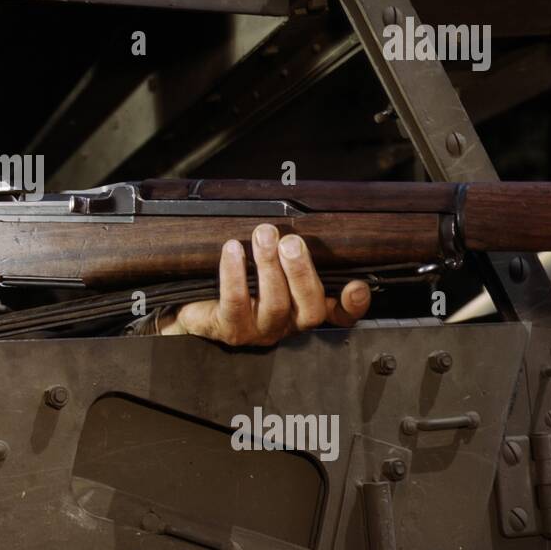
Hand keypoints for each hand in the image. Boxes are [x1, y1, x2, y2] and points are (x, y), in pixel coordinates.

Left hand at [157, 223, 369, 343]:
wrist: (194, 307)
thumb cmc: (237, 281)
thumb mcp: (267, 265)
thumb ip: (287, 251)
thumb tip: (294, 219)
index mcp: (302, 308)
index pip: (338, 314)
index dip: (352, 305)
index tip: (356, 284)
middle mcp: (287, 323)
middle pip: (310, 307)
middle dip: (302, 271)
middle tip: (290, 241)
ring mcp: (260, 330)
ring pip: (275, 303)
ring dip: (269, 265)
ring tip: (263, 235)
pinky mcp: (230, 329)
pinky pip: (236, 302)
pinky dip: (235, 273)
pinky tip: (233, 249)